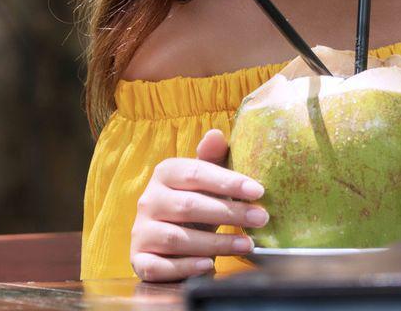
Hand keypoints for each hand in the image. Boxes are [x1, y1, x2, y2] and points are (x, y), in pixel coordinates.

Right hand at [130, 129, 268, 282]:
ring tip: (247, 244)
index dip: (228, 181)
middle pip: (189, 205)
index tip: (258, 190)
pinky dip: (185, 267)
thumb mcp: (203, 182)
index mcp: (165, 173)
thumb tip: (217, 134)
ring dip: (215, 243)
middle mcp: (148, 200)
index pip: (196, 173)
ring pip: (176, 238)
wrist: (167, 243)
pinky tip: (209, 265)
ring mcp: (141, 231)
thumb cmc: (193, 206)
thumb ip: (211, 159)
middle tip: (261, 218)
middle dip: (229, 212)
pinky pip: (160, 266)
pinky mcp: (139, 260)